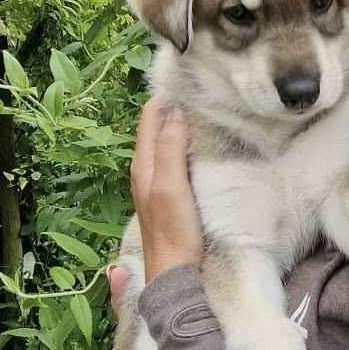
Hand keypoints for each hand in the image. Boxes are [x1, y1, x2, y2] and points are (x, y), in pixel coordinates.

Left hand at [128, 93, 203, 283]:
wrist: (175, 270)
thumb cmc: (172, 228)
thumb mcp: (170, 184)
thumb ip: (169, 147)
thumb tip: (175, 109)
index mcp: (142, 163)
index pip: (150, 116)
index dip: (165, 95)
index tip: (188, 79)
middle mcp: (146, 169)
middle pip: (158, 127)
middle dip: (175, 107)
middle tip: (202, 91)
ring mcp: (157, 182)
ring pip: (167, 142)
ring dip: (182, 125)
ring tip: (206, 111)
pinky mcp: (171, 193)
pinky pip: (176, 158)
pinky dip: (187, 145)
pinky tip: (204, 145)